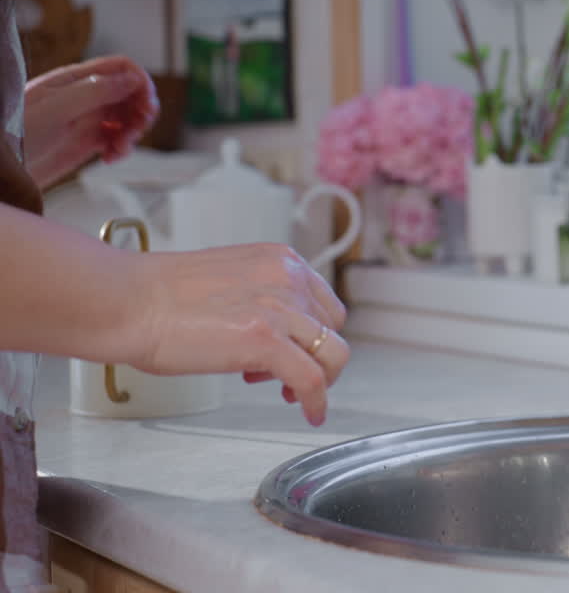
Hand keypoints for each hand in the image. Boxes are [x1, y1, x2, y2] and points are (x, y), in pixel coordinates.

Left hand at [23, 56, 158, 189]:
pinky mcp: (87, 142)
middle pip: (131, 93)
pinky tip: (110, 158)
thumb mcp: (56, 109)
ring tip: (118, 149)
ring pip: (128, 117)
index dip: (141, 83)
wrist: (2, 170)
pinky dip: (122, 149)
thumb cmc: (17, 134)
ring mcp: (87, 119)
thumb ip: (96, 91)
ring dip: (133, 133)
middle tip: (137, 130)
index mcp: (76, 80)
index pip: (121, 67)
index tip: (146, 105)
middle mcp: (85, 96)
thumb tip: (134, 79)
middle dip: (141, 111)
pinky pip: (117, 138)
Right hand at [131, 243, 350, 425]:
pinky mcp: (267, 341)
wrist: (128, 302)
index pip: (323, 301)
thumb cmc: (158, 296)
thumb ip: (260, 298)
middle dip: (313, 354)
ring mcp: (280, 309)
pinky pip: (313, 379)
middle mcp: (287, 279)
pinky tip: (310, 413)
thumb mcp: (228, 282)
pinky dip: (317, 402)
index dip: (313, 332)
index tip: (298, 349)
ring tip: (287, 393)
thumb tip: (272, 336)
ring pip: (333, 354)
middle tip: (282, 374)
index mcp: (278, 260)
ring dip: (319, 379)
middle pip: (332, 328)